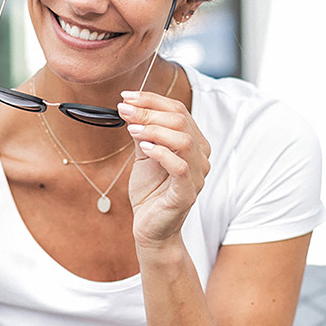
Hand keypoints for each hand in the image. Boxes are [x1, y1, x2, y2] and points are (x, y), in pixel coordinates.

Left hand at [118, 89, 210, 246]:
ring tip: (132, 129)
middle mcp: (200, 157)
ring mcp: (197, 175)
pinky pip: (179, 167)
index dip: (152, 100)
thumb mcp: (144, 155)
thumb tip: (130, 107)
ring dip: (154, 130)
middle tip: (124, 111)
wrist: (150, 227)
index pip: (179, 110)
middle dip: (149, 112)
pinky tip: (143, 148)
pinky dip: (160, 153)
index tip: (126, 97)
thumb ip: (143, 132)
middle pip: (181, 121)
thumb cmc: (150, 192)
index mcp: (194, 143)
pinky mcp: (187, 193)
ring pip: (183, 140)